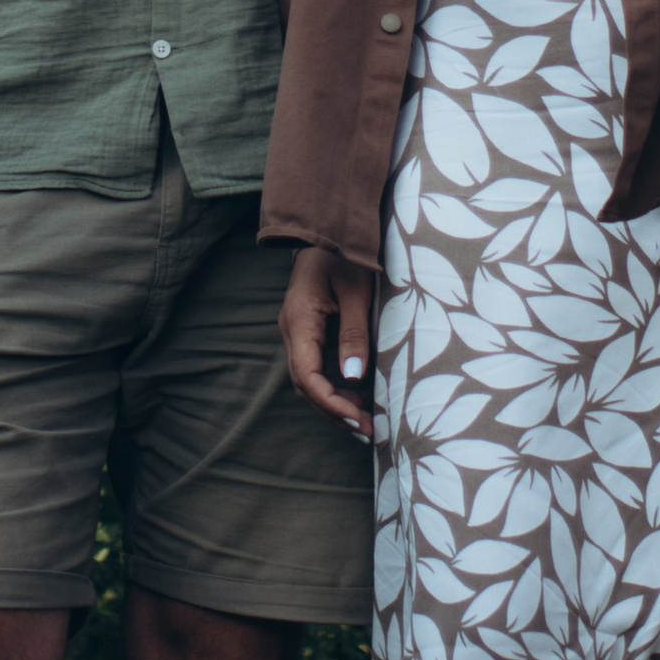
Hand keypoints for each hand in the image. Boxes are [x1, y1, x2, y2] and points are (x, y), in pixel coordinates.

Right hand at [280, 243, 375, 437]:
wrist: (328, 229)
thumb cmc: (345, 255)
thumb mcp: (358, 292)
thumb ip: (355, 333)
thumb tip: (353, 377)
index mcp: (299, 320)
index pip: (307, 376)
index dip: (331, 403)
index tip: (358, 419)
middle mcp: (292, 330)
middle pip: (305, 384)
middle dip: (334, 411)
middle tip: (368, 430)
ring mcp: (297, 331)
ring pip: (308, 379)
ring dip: (333, 403)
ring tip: (364, 422)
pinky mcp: (307, 331)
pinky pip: (314, 368)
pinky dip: (333, 387)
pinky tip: (356, 397)